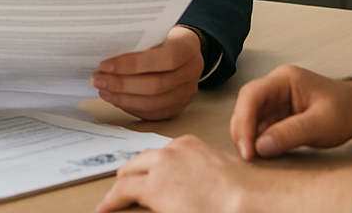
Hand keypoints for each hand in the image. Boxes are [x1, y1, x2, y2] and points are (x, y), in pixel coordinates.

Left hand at [92, 25, 204, 119]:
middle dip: (122, 84)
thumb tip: (105, 52)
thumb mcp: (156, 29)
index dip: (133, 64)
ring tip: (103, 90)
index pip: (164, 59)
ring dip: (123, 98)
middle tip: (97, 79)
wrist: (184, 48)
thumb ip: (139, 40)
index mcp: (188, 46)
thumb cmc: (163, 35)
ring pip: (153, 103)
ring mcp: (187, 92)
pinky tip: (115, 99)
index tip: (105, 65)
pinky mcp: (178, 107)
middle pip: (156, 85)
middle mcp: (192, 71)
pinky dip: (131, 107)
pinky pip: (153, 113)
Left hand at [96, 135, 351, 212]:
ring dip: (119, 188)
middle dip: (127, 177)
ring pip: (129, 174)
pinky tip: (104, 208)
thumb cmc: (240, 193)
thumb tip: (186, 190)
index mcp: (189, 146)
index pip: (157, 157)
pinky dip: (112, 200)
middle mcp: (171, 150)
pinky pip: (125, 192)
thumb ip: (194, 177)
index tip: (139, 181)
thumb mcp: (214, 176)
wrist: (247, 198)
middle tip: (119, 191)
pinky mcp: (154, 187)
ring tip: (109, 201)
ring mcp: (161, 166)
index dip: (145, 172)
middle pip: (138, 162)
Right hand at [231, 64, 351, 159]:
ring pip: (249, 117)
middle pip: (246, 105)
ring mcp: (276, 100)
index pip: (252, 95)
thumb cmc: (345, 109)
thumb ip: (291, 134)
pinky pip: (260, 126)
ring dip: (248, 137)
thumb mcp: (321, 124)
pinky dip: (257, 141)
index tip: (247, 148)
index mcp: (285, 79)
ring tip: (253, 158)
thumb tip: (261, 146)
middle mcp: (276, 86)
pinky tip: (261, 154)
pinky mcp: (278, 115)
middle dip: (242, 130)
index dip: (244, 121)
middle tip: (247, 156)